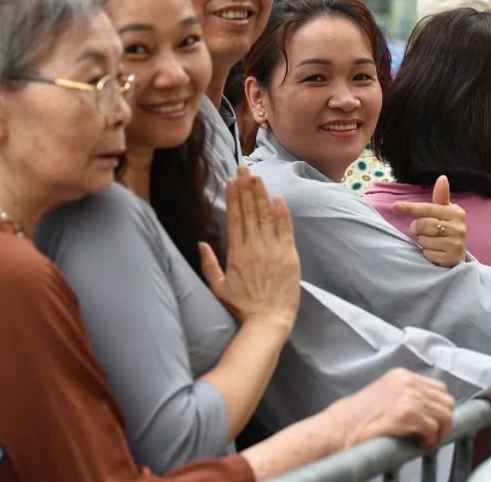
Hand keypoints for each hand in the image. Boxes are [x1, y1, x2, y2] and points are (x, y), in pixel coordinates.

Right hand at [201, 166, 300, 330]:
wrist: (268, 321)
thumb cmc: (242, 307)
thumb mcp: (218, 288)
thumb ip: (209, 264)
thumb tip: (201, 243)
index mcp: (236, 253)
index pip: (234, 218)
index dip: (232, 198)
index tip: (230, 181)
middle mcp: (253, 246)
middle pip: (249, 211)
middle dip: (246, 188)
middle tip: (243, 168)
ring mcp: (272, 249)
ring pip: (266, 215)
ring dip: (261, 194)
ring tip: (257, 176)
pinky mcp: (289, 255)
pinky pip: (285, 229)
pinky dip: (281, 212)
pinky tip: (277, 197)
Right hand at [325, 368, 453, 450]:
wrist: (340, 427)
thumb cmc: (359, 417)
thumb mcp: (386, 394)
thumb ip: (407, 395)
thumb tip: (432, 410)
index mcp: (402, 375)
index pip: (439, 388)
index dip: (439, 408)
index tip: (433, 422)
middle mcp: (407, 381)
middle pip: (446, 401)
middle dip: (443, 421)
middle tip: (432, 436)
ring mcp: (408, 396)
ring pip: (445, 415)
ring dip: (440, 433)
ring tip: (426, 442)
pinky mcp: (406, 414)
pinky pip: (434, 429)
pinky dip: (431, 441)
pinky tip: (420, 445)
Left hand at [391, 176, 467, 267]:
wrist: (458, 253)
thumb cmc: (447, 228)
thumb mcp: (444, 212)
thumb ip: (440, 197)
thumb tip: (442, 177)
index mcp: (456, 212)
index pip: (427, 209)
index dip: (410, 208)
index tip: (394, 206)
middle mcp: (459, 228)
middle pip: (422, 225)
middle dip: (417, 228)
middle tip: (422, 230)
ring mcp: (456, 244)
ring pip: (423, 240)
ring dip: (422, 241)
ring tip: (432, 241)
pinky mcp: (451, 259)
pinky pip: (427, 253)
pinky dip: (427, 253)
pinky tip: (435, 252)